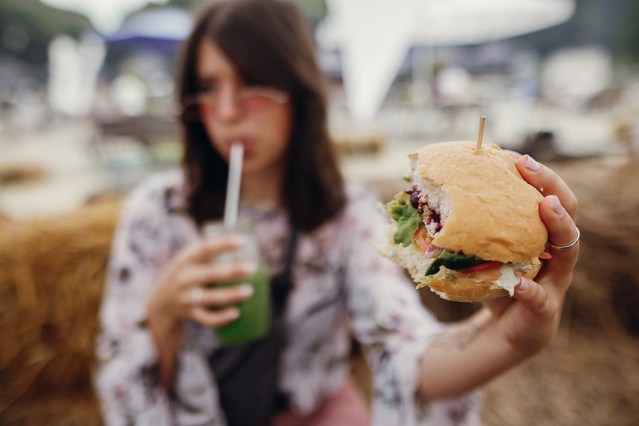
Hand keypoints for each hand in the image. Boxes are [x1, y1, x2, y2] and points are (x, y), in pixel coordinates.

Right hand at [146, 235, 256, 332]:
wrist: (160, 302)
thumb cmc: (185, 273)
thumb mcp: (189, 258)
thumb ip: (210, 251)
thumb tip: (247, 240)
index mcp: (186, 260)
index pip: (205, 249)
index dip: (224, 244)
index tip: (242, 241)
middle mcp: (185, 278)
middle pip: (211, 274)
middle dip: (232, 271)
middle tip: (252, 268)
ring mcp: (187, 297)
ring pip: (211, 297)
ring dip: (231, 295)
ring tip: (249, 290)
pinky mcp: (191, 313)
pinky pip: (207, 318)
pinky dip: (221, 318)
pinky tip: (236, 313)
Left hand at [485, 154, 578, 352]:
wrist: (504, 333)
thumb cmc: (495, 284)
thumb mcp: (482, 252)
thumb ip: (467, 229)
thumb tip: (420, 198)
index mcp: (542, 236)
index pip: (551, 198)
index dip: (540, 177)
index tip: (518, 158)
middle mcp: (557, 255)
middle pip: (568, 215)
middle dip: (552, 188)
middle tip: (530, 169)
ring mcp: (555, 282)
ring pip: (569, 251)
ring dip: (558, 226)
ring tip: (545, 207)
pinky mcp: (545, 310)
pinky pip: (540, 298)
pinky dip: (529, 290)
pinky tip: (518, 283)